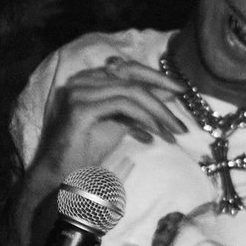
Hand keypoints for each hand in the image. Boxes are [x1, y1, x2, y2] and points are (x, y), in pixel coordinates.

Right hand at [29, 58, 189, 182]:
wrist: (60, 177)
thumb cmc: (86, 153)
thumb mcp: (119, 123)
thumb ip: (138, 107)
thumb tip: (167, 95)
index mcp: (88, 80)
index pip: (127, 68)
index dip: (155, 76)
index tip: (180, 90)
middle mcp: (81, 80)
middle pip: (130, 75)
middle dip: (161, 88)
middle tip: (184, 103)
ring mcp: (78, 92)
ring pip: (130, 91)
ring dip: (158, 110)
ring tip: (175, 129)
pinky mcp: (80, 109)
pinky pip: (122, 105)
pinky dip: (144, 117)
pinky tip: (157, 133)